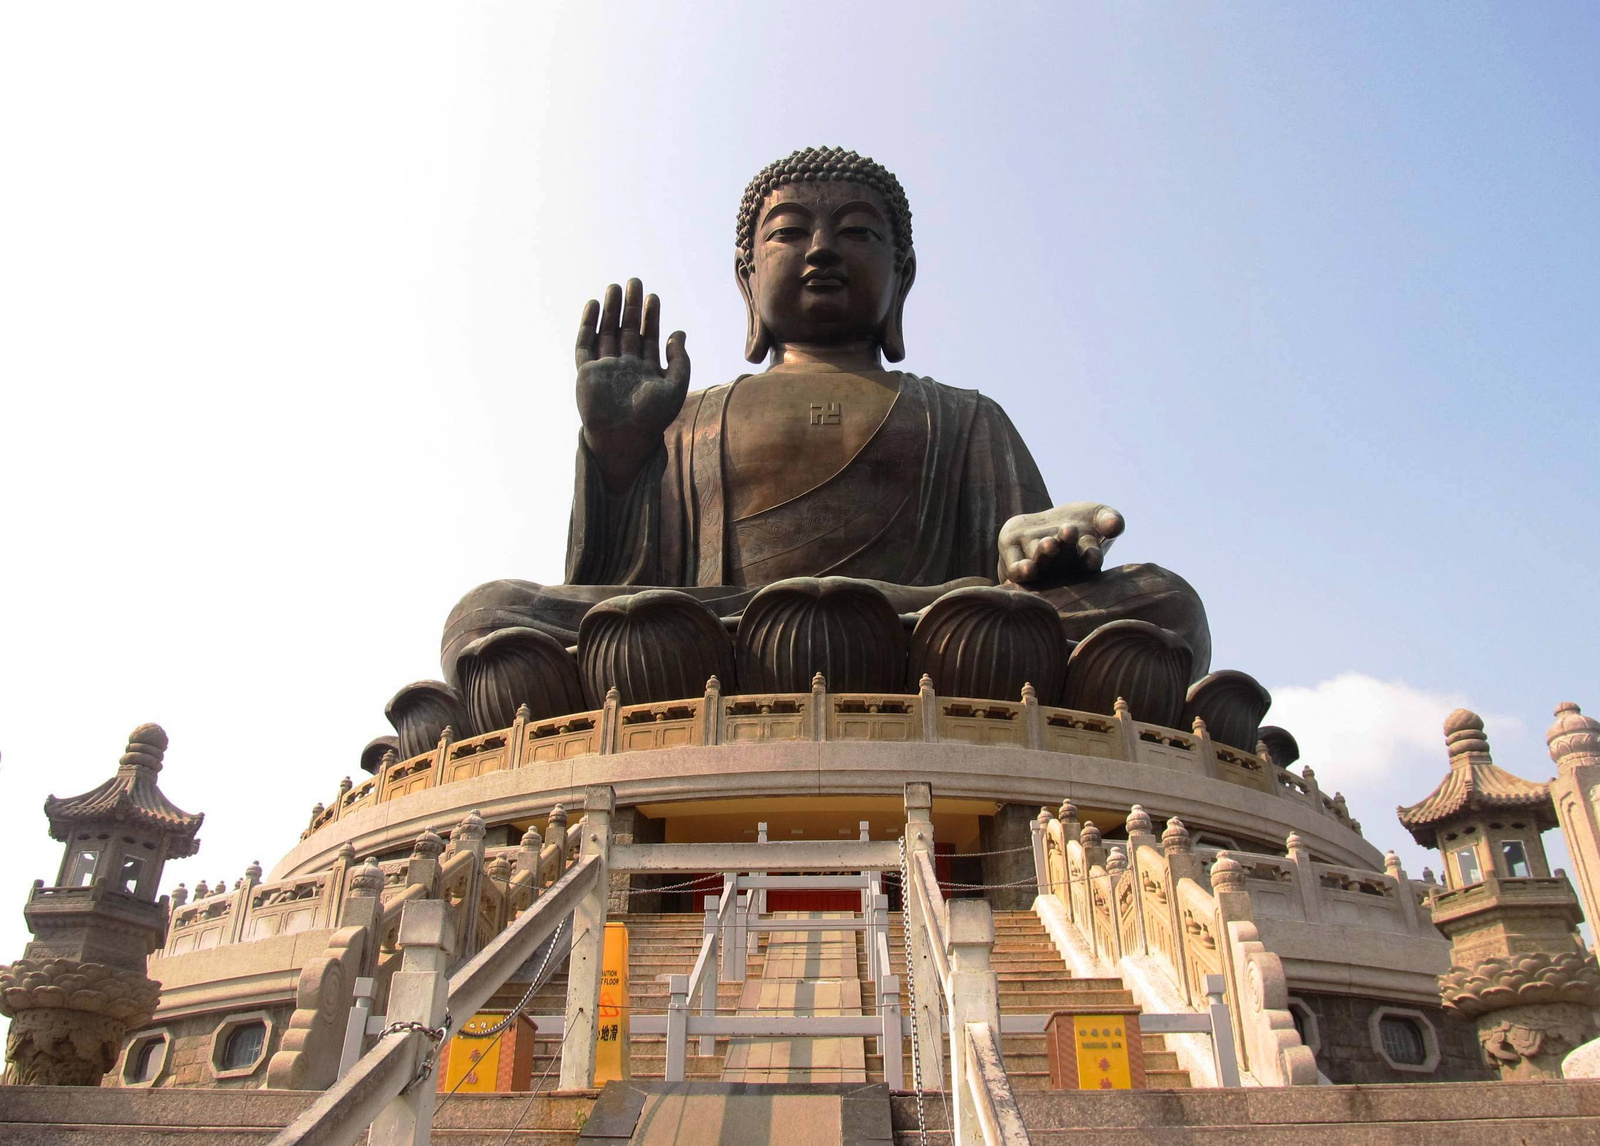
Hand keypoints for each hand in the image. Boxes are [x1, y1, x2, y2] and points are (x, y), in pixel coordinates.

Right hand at [575, 278, 690, 491]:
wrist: (623, 436)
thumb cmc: (652, 417)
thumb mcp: (675, 387)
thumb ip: (680, 361)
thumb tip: (679, 332)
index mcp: (646, 371)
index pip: (648, 337)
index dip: (651, 317)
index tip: (654, 297)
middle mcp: (625, 367)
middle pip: (627, 330)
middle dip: (631, 307)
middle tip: (634, 282)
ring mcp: (605, 369)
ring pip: (607, 332)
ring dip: (610, 310)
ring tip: (614, 287)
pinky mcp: (586, 372)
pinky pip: (585, 344)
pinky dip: (588, 324)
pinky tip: (593, 305)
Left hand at [999, 502, 1124, 585]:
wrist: (1046, 525)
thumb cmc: (1080, 521)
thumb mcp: (1098, 516)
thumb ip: (1109, 520)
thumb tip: (1115, 525)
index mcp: (1083, 560)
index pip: (1090, 559)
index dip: (1091, 558)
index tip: (1094, 557)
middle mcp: (1060, 567)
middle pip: (1062, 558)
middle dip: (1064, 546)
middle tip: (1067, 533)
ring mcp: (1037, 564)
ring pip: (1039, 561)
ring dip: (1043, 554)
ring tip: (1049, 544)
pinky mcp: (1012, 558)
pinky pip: (1015, 568)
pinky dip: (1019, 570)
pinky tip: (1024, 568)